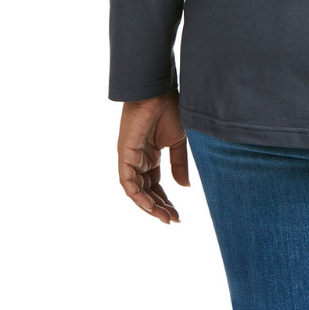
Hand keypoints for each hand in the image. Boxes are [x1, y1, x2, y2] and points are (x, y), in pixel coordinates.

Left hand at [117, 89, 188, 223]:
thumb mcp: (178, 142)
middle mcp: (139, 160)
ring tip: (164, 216)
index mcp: (151, 156)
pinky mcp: (124, 154)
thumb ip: (179, 165)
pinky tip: (150, 205)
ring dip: (149, 206)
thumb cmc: (169, 109)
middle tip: (172, 220)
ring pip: (136, 191)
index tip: (178, 215)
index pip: (156, 185)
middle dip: (159, 207)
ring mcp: (130, 158)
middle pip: (147, 191)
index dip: (166, 201)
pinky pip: (127, 182)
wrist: (159, 90)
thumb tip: (184, 188)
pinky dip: (137, 195)